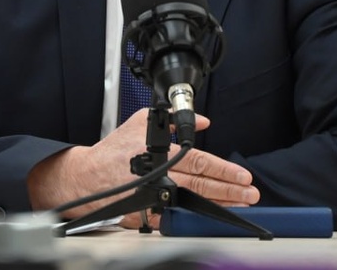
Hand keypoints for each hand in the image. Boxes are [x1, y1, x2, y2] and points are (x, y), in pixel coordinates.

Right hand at [27, 108, 259, 227]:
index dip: (224, 170)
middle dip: (230, 190)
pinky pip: (176, 216)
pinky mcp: (147, 215)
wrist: (87, 177)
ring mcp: (154, 198)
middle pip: (202, 186)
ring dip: (219, 204)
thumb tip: (203, 121)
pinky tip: (210, 213)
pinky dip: (194, 215)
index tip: (242, 175)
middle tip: (250, 192)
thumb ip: (175, 120)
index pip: (200, 161)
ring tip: (238, 203)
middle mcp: (159, 177)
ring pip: (193, 203)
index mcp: (160, 153)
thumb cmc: (114, 150)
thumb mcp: (142, 122)